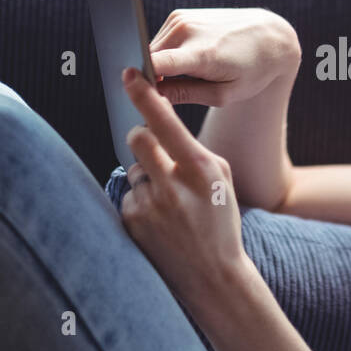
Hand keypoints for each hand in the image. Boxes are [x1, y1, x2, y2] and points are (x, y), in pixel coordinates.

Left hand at [119, 66, 250, 306]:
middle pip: (138, 139)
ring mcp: (150, 207)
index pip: (164, 121)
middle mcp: (173, 186)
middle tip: (154, 148)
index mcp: (201, 169)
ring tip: (170, 205)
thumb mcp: (221, 178)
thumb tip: (156, 123)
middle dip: (142, 137)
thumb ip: (193, 150)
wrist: (213, 277)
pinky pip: (129, 195)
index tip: (129, 73)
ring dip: (147, 179)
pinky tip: (160, 222)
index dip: (143, 95)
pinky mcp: (133, 223)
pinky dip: (141, 202)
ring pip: (135, 169)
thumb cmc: (220, 220)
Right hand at [147, 7, 299, 105]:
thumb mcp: (224, 94)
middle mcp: (188, 31)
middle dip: (154, 78)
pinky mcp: (179, 14)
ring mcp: (182, 18)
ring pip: (153, 50)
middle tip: (174, 93)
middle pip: (149, 60)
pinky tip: (192, 58)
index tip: (139, 95)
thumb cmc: (252, 71)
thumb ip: (185, 94)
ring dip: (162, 65)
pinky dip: (169, 52)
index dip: (141, 81)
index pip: (155, 64)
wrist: (271, 37)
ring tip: (192, 74)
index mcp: (202, 54)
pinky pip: (162, 40)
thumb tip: (153, 95)